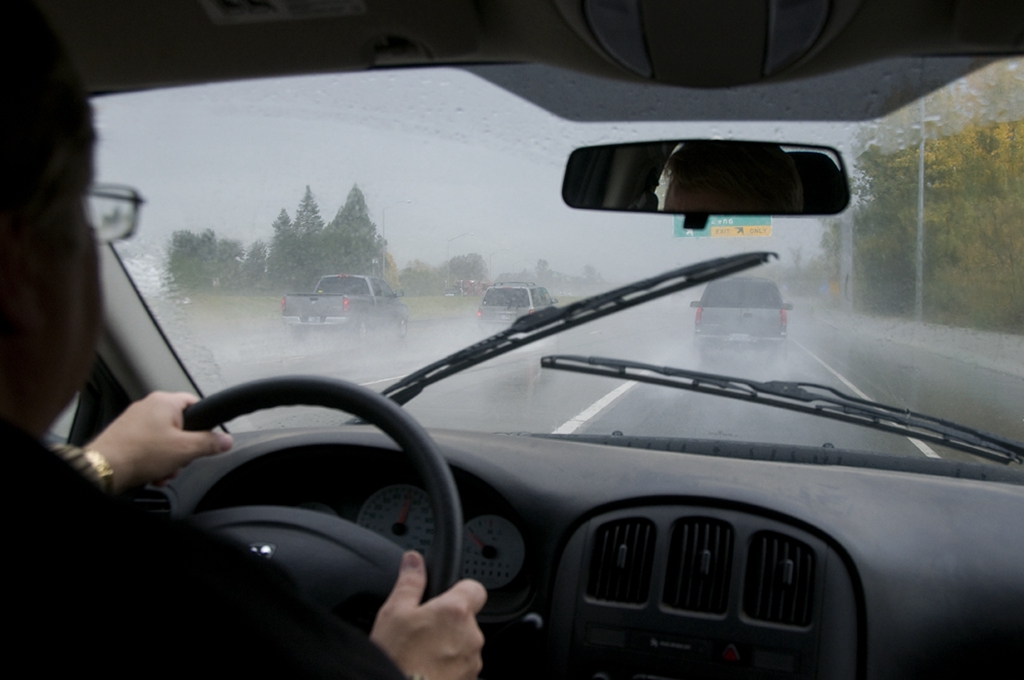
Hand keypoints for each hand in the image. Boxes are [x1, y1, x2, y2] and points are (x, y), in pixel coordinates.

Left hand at [88, 391, 231, 492]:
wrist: (104, 467)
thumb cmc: (137, 453)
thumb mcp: (185, 450)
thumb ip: (210, 443)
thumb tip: (226, 440)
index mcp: (165, 401)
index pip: (197, 405)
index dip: (204, 426)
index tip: (205, 440)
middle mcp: (149, 405)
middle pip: (181, 426)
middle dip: (182, 449)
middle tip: (179, 460)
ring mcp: (135, 419)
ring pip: (164, 439)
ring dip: (168, 458)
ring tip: (163, 470)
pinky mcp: (126, 434)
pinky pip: (149, 445)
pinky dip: (153, 459)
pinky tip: (151, 472)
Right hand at [370, 551, 486, 679]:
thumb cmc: (397, 658)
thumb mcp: (394, 613)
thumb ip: (409, 583)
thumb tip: (414, 561)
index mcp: (455, 611)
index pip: (475, 588)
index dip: (460, 590)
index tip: (444, 597)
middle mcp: (471, 636)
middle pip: (466, 620)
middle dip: (448, 624)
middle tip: (422, 632)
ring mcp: (472, 662)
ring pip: (464, 646)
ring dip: (449, 648)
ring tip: (420, 655)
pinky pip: (462, 669)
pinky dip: (448, 669)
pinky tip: (426, 670)